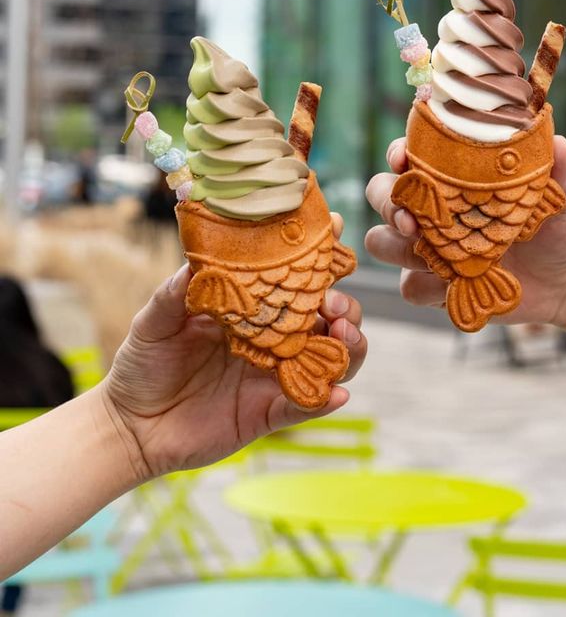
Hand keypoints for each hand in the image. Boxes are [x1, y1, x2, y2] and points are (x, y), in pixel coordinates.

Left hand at [101, 214, 366, 481]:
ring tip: (341, 334)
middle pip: (329, 317)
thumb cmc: (144, 362)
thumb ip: (178, 290)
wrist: (130, 423)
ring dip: (348, 345)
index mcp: (252, 307)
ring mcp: (275, 375)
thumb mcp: (156, 318)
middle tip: (331, 302)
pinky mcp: (270, 412)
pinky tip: (337, 391)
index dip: (320, 255)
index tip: (333, 229)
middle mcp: (273, 338)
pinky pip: (307, 404)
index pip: (295, 278)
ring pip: (331, 358)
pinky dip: (326, 398)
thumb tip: (200, 261)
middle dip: (344, 305)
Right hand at [365, 136, 565, 326]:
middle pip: (380, 192)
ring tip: (427, 252)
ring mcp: (428, 247)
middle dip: (386, 202)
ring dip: (397, 247)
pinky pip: (409, 286)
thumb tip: (560, 144)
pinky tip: (452, 284)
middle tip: (411, 218)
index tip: (403, 159)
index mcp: (453, 174)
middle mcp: (432, 207)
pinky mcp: (433, 285)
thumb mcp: (565, 194)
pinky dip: (425, 286)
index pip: (409, 153)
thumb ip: (559, 170)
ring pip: (381, 241)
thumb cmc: (560, 226)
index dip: (398, 153)